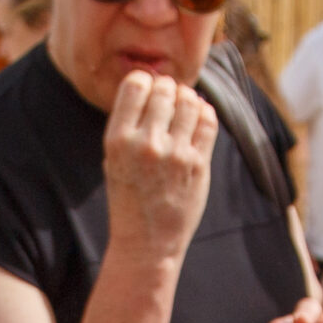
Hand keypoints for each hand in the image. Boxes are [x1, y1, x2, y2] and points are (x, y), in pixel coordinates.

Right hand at [101, 72, 216, 260]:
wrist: (146, 241)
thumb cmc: (129, 197)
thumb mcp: (114, 159)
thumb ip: (131, 125)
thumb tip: (154, 85)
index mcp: (118, 140)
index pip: (136, 84)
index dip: (145, 81)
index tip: (149, 89)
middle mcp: (146, 144)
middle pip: (165, 89)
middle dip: (168, 89)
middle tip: (169, 99)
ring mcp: (175, 154)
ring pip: (189, 101)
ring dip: (188, 98)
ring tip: (184, 107)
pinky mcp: (198, 164)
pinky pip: (208, 121)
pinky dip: (204, 112)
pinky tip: (198, 118)